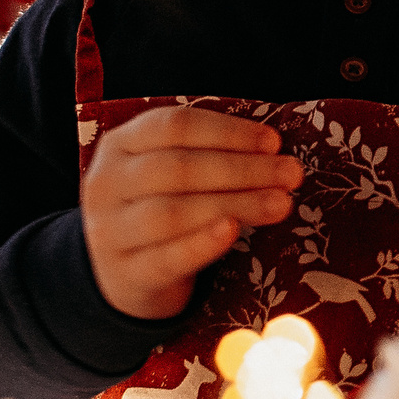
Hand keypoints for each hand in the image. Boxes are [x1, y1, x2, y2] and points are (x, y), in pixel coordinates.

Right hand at [80, 106, 301, 318]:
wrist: (122, 272)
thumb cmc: (159, 206)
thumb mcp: (169, 173)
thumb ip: (210, 155)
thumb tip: (273, 152)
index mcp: (121, 144)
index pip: (175, 126)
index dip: (228, 132)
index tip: (274, 142)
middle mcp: (108, 182)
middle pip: (177, 168)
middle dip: (242, 169)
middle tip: (291, 175)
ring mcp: (110, 230)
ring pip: (171, 212)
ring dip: (234, 203)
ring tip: (280, 204)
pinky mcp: (126, 272)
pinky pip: (165, 257)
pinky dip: (201, 244)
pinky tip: (233, 231)